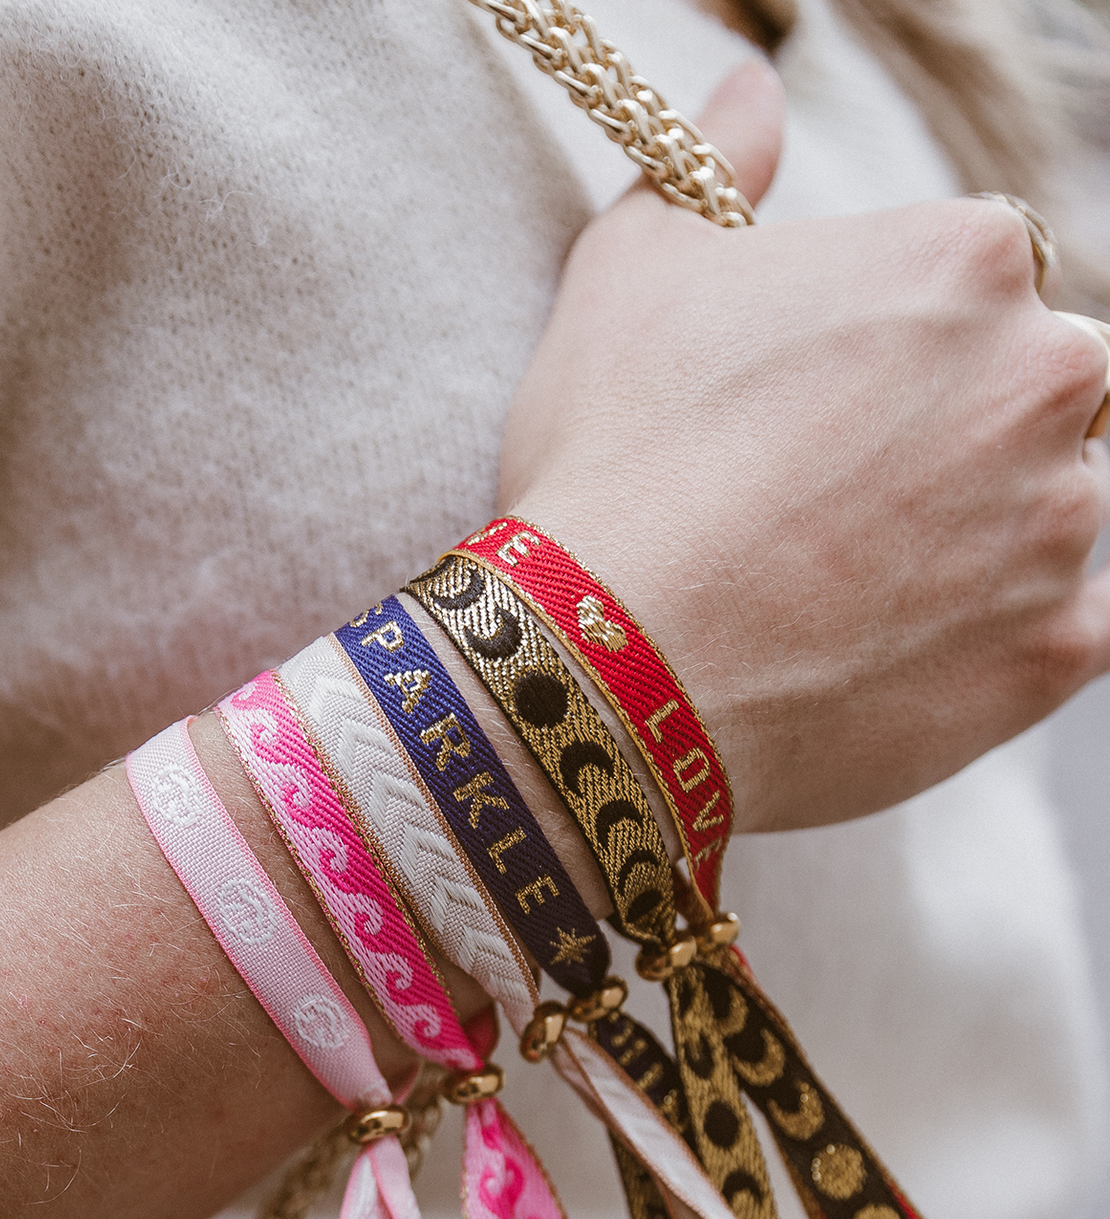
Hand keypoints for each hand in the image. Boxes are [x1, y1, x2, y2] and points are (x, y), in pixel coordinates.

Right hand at [501, 62, 1109, 832]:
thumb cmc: (616, 463)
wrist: (611, 670)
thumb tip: (748, 89)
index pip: (977, 281)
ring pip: (1055, 510)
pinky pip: (1061, 631)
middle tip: (835, 501)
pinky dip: (996, 640)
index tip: (823, 407)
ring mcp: (1065, 523)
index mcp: (966, 260)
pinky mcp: (1058, 651)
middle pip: (1035, 389)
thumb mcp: (631, 276)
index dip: (894, 346)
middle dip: (957, 432)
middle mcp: (1049, 375)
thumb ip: (715, 168)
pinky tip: (893, 648)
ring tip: (851, 589)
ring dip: (983, 535)